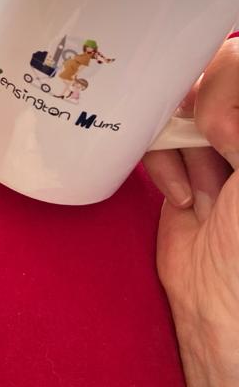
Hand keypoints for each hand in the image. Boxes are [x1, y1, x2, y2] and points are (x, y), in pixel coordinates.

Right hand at [144, 38, 238, 320]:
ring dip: (185, 145)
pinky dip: (162, 162)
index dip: (230, 84)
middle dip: (209, 115)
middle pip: (215, 77)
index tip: (228, 127)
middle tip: (220, 149)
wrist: (226, 309)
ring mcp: (220, 145)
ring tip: (206, 189)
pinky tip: (183, 197)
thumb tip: (209, 106)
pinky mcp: (181, 163)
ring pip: (181, 103)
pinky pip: (156, 135)